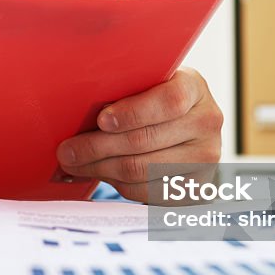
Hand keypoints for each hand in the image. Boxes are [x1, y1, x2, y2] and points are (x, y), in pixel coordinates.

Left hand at [56, 68, 221, 202]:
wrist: (188, 127)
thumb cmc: (155, 100)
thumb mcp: (148, 83)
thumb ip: (125, 89)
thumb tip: (77, 110)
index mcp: (195, 88)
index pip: (168, 101)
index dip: (132, 113)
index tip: (101, 120)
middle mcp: (207, 122)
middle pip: (145, 141)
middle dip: (98, 147)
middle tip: (67, 151)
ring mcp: (206, 158)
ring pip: (141, 170)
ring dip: (100, 168)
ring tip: (75, 164)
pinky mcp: (196, 188)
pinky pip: (146, 191)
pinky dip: (117, 184)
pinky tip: (102, 173)